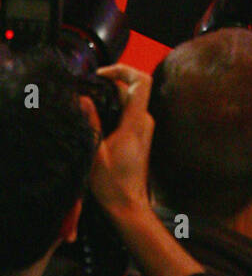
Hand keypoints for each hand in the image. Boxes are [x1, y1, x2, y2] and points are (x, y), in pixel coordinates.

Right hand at [86, 64, 154, 216]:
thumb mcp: (95, 152)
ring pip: (129, 100)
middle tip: (86, 88)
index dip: (123, 70)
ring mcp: (144, 128)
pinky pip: (128, 112)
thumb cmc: (112, 183)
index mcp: (136, 122)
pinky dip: (113, 107)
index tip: (101, 74)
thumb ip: (91, 122)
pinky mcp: (139, 135)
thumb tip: (82, 98)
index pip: (142, 82)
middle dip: (109, 83)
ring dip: (110, 96)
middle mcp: (144, 121)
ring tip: (86, 101)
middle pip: (132, 89)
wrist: (128, 205)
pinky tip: (95, 116)